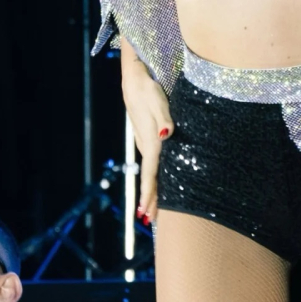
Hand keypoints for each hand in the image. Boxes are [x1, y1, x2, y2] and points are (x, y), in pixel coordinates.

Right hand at [121, 61, 173, 221]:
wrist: (134, 80)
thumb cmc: (149, 90)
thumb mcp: (159, 102)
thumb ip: (165, 120)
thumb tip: (166, 135)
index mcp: (151, 141)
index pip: (150, 173)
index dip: (149, 193)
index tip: (145, 213)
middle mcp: (147, 145)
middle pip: (150, 177)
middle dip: (150, 199)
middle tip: (151, 221)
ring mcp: (145, 141)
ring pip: (151, 171)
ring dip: (153, 190)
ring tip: (153, 209)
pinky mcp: (147, 136)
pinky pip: (152, 163)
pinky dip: (154, 177)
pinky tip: (158, 181)